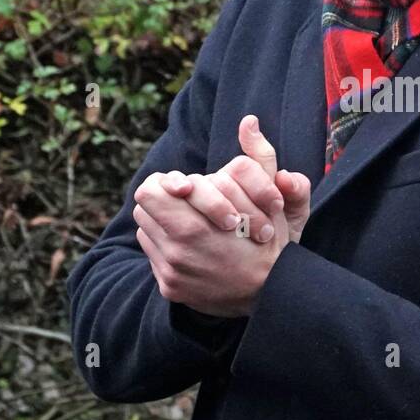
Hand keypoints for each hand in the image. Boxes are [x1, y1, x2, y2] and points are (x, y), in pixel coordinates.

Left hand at [133, 118, 307, 317]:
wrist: (272, 297)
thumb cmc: (273, 243)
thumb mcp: (274, 199)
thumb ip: (260, 158)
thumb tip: (248, 122)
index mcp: (196, 229)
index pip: (151, 191)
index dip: (168, 184)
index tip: (186, 186)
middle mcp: (177, 253)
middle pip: (144, 207)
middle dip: (165, 199)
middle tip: (187, 201)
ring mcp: (171, 272)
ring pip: (146, 228)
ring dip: (164, 221)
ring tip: (191, 222)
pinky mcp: (169, 287)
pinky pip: (152, 253)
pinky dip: (166, 245)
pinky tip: (192, 247)